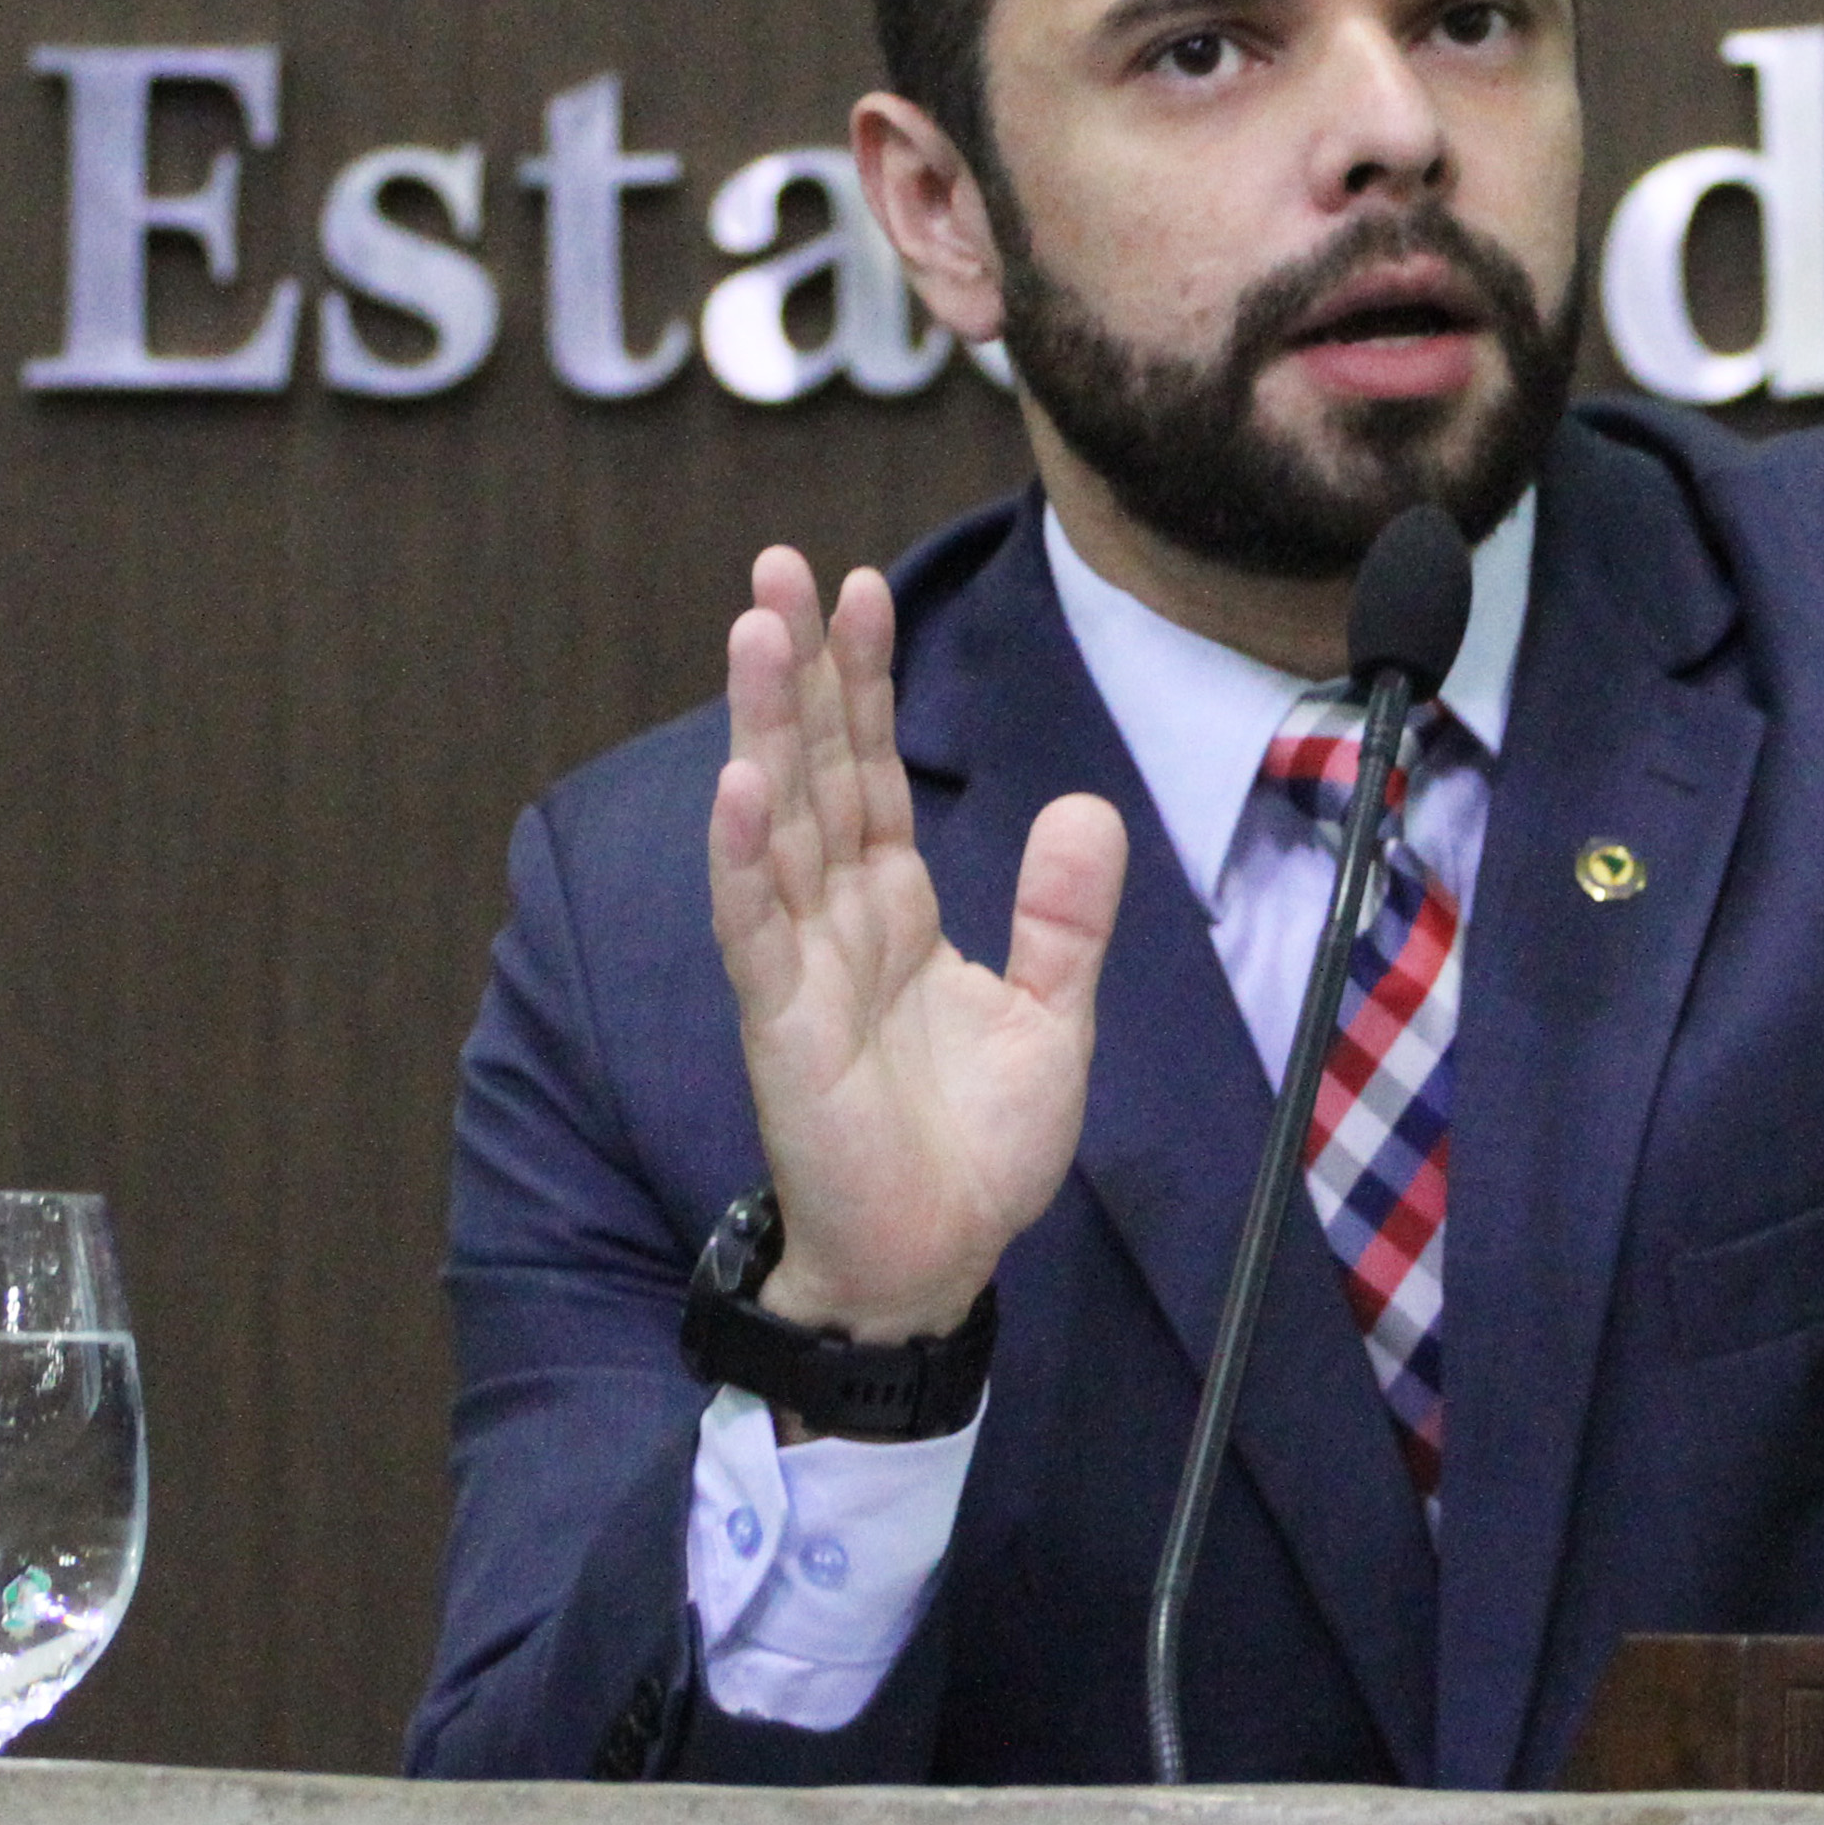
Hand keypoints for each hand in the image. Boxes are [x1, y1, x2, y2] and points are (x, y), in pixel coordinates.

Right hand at [706, 549, 1128, 1341]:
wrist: (938, 1262)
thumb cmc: (976, 1149)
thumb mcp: (1055, 1016)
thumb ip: (1065, 913)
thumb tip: (1087, 804)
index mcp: (894, 908)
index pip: (870, 770)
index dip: (864, 680)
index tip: (860, 585)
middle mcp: (836, 919)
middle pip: (811, 768)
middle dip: (797, 666)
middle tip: (778, 563)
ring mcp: (800, 967)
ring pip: (773, 824)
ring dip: (760, 727)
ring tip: (753, 629)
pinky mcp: (783, 1026)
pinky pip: (756, 928)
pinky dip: (743, 857)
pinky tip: (736, 784)